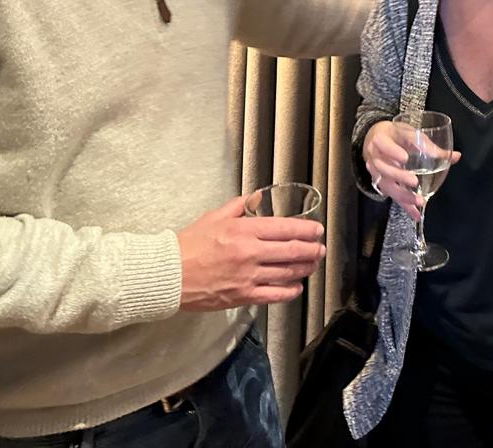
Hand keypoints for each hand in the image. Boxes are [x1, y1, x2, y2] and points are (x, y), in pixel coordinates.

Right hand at [177, 197, 324, 309]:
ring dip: (305, 268)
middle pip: (292, 251)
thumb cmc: (190, 243)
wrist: (170, 274)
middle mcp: (250, 253)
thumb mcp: (214, 216)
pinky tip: (297, 287)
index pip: (284, 228)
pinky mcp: (244, 296)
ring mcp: (249, 277)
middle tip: (321, 247)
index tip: (317, 229)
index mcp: (243, 230)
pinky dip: (290, 291)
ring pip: (287, 273)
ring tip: (314, 264)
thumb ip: (239, 206)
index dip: (305, 229)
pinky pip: (274, 295)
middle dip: (312, 249)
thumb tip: (257, 196)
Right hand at [363, 121, 459, 221]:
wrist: (375, 140)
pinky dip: (405, 206)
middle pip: (382, 167)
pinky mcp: (382, 184)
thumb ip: (428, 145)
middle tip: (414, 182)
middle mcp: (375, 156)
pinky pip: (393, 196)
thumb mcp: (409, 133)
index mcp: (380, 138)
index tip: (404, 158)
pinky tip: (416, 214)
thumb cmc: (395, 135)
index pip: (382, 143)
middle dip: (398, 176)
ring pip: (386, 185)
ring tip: (419, 201)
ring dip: (402, 195)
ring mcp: (376, 172)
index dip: (391, 151)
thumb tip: (454, 156)